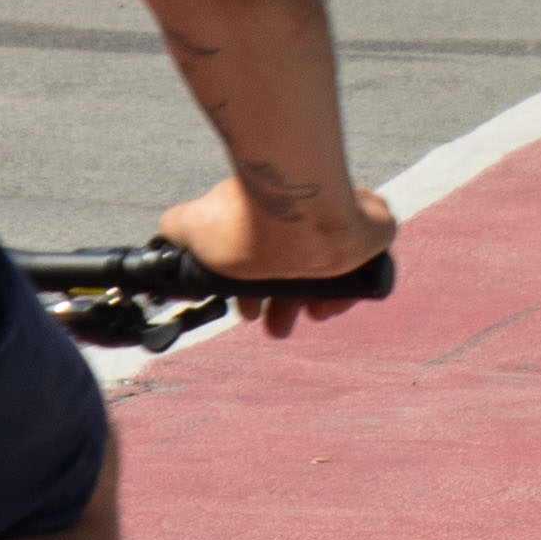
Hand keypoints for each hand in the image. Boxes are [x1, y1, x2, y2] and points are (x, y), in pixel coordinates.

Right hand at [155, 174, 399, 336]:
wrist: (299, 211)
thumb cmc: (246, 218)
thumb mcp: (190, 225)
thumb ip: (176, 228)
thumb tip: (166, 238)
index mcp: (265, 217)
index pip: (261, 261)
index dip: (250, 292)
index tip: (247, 313)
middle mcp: (302, 219)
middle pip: (297, 272)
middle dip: (282, 306)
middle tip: (276, 328)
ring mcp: (340, 223)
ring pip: (331, 273)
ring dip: (313, 303)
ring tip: (305, 318)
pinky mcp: (373, 229)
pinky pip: (366, 269)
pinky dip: (347, 292)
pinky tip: (331, 305)